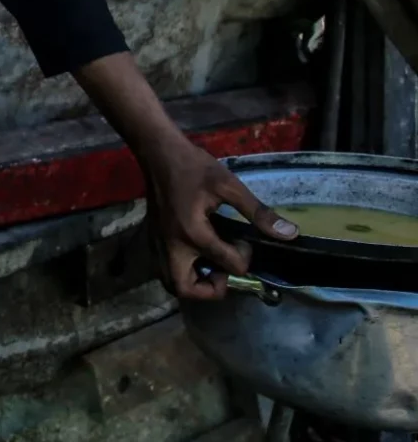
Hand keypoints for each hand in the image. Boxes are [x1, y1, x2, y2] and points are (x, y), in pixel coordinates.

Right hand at [138, 134, 298, 300]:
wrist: (159, 152)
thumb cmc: (194, 167)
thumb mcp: (230, 186)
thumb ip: (258, 213)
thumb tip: (289, 234)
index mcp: (194, 232)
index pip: (227, 264)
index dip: (244, 256)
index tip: (244, 239)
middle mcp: (172, 245)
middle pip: (186, 288)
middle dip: (211, 288)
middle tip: (224, 272)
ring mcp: (158, 244)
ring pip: (171, 282)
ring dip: (194, 283)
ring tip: (210, 266)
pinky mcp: (152, 239)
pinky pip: (164, 269)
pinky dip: (182, 272)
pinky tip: (196, 255)